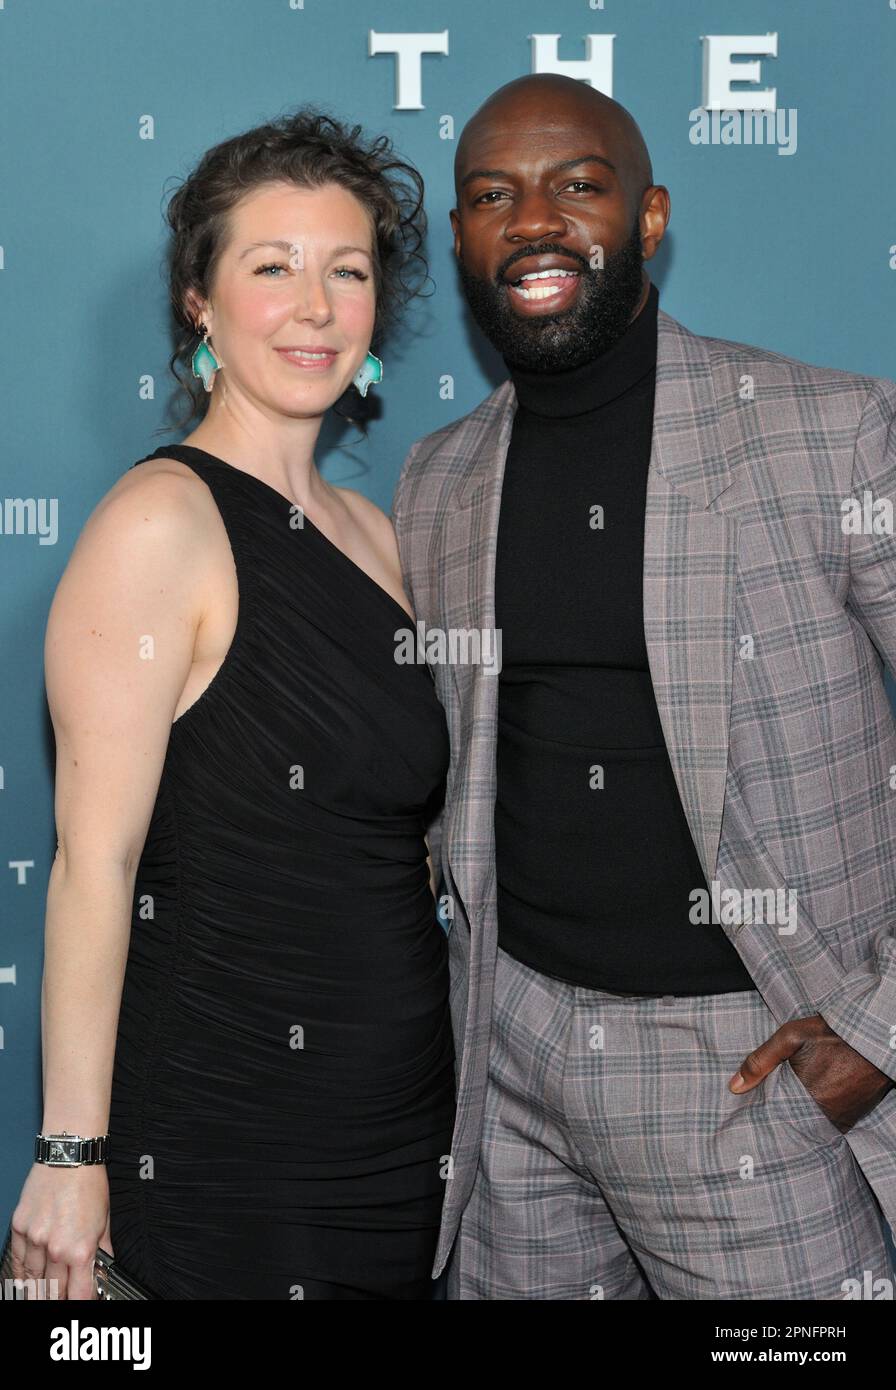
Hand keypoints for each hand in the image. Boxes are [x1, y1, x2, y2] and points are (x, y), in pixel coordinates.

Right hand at [10, 1162, 110, 1298]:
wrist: (69, 1155)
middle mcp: (56, 1248)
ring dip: (39, 1290)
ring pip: (33, 1279)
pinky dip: (21, 1275)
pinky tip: (25, 1281)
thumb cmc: (89, 1183)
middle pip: (53, 1290)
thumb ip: (103, 1251)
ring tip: (44, 1294)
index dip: (81, 1301)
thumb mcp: (105, 1220)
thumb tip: (103, 1270)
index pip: (79, 1294)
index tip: (82, 1301)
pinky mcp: (19, 1228)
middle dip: (60, 1297)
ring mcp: (34, 1239)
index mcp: (81, 1249)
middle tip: (64, 1296)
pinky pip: (17, 1261)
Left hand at [728, 1013, 894, 1132]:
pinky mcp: (854, 1116)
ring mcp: (842, 1117)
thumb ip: (760, 1062)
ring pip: (812, 1125)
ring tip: (795, 1104)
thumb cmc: (830, 1034)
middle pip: (794, 1123)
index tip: (756, 1114)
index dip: (766, 1114)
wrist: (871, 1036)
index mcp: (805, 1097)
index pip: (776, 1117)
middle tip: (776, 1108)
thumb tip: (734, 1087)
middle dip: (784, 1117)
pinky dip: (822, 1116)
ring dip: (803, 1117)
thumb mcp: (790, 1037)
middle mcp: (824, 1113)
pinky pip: (831, 1124)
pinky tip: (815, 1103)